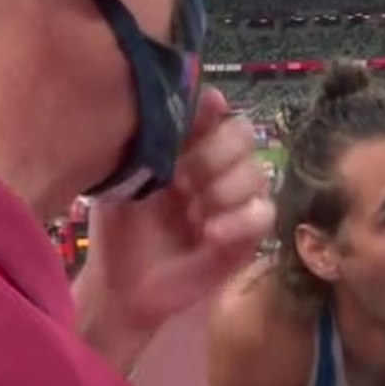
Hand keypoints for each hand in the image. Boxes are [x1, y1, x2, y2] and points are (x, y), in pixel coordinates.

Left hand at [75, 87, 274, 372]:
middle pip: (244, 134)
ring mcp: (236, 200)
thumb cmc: (120, 230)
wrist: (124, 287)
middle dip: (213, 155)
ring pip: (258, 172)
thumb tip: (175, 97)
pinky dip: (239, 221)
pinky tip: (210, 234)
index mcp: (188, 146)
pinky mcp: (250, 235)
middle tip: (181, 182)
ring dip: (223, 191)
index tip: (190, 127)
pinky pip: (264, 214)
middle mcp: (218, 167)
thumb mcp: (125, 178)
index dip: (208, 114)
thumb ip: (152, 139)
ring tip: (192, 215)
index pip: (215, 110)